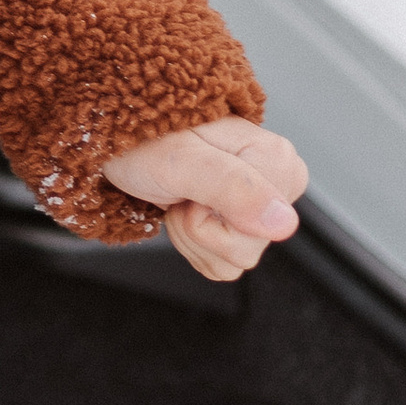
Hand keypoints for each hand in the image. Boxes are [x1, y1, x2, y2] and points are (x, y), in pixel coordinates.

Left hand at [101, 116, 306, 280]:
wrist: (121, 141)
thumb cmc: (143, 138)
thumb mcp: (181, 160)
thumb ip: (232, 188)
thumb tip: (284, 224)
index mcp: (276, 160)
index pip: (262, 230)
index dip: (211, 215)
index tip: (191, 182)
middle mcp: (275, 183)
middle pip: (248, 250)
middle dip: (198, 228)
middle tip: (180, 189)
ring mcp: (258, 206)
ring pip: (235, 262)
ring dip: (192, 236)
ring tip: (180, 196)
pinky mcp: (239, 224)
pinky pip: (224, 266)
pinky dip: (193, 245)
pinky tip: (184, 210)